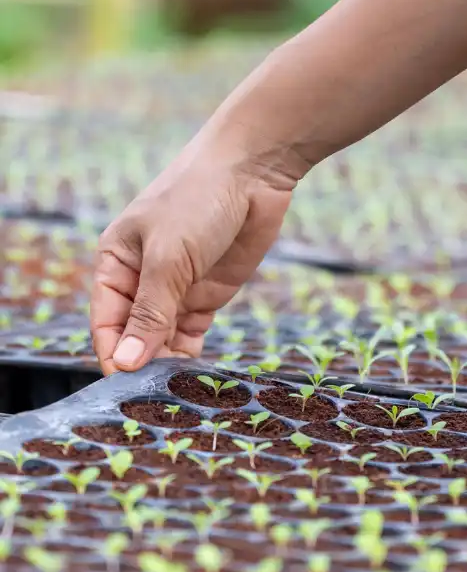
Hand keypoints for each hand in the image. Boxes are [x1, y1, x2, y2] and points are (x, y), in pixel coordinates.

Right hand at [91, 134, 301, 374]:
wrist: (253, 172)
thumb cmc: (197, 200)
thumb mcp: (168, 257)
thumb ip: (150, 312)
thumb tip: (127, 362)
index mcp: (116, 263)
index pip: (107, 322)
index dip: (114, 355)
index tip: (125, 387)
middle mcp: (142, 280)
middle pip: (135, 335)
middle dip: (143, 364)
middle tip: (156, 399)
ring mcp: (176, 288)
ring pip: (163, 338)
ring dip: (168, 364)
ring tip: (176, 394)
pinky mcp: (208, 293)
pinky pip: (192, 333)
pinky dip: (191, 354)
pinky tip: (195, 377)